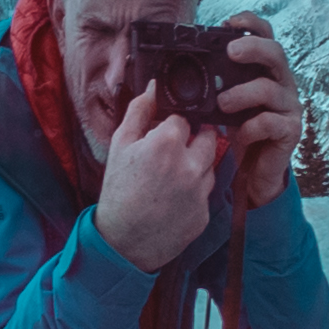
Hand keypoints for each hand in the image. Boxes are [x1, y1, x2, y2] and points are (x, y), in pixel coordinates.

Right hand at [91, 91, 231, 271]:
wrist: (122, 242)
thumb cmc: (118, 191)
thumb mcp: (120, 146)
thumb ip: (139, 111)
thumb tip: (153, 87)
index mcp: (167, 143)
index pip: (184, 117)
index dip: (171, 125)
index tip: (161, 135)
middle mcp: (190, 165)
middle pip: (208, 136)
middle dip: (193, 140)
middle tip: (173, 153)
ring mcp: (200, 190)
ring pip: (210, 164)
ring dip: (196, 165)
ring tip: (170, 179)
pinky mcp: (205, 212)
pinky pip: (206, 192)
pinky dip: (194, 192)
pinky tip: (173, 199)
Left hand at [208, 21, 304, 212]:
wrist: (256, 171)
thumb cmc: (240, 130)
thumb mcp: (225, 102)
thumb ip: (215, 83)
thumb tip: (180, 67)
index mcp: (266, 70)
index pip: (266, 37)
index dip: (251, 24)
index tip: (230, 21)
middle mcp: (282, 83)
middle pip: (275, 53)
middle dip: (252, 48)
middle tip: (230, 52)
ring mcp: (289, 106)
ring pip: (270, 89)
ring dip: (243, 93)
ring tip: (222, 103)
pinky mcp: (290, 131)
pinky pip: (271, 122)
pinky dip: (251, 126)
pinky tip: (239, 134)